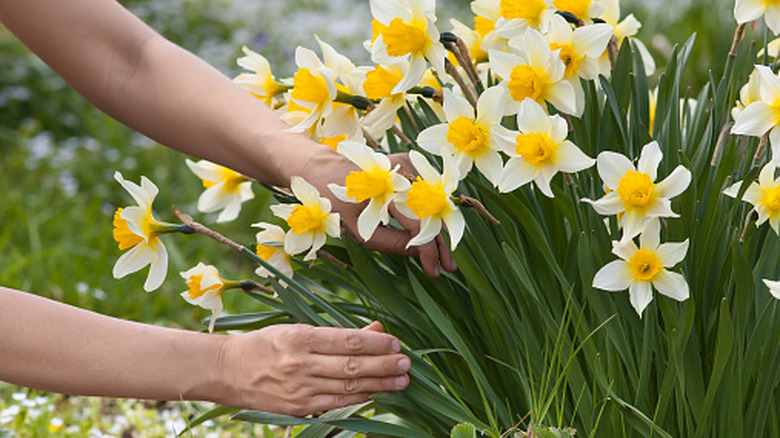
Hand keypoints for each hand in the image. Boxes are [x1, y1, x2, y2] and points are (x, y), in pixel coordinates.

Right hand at [216, 322, 409, 415]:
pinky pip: (336, 402)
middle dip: (383, 364)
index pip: (347, 340)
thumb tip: (376, 329)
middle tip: (406, 363)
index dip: (375, 342)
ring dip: (379, 384)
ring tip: (401, 380)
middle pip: (351, 365)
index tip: (396, 342)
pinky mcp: (298, 407)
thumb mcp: (298, 329)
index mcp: (300, 337)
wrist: (227, 371)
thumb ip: (338, 332)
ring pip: (347, 386)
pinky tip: (377, 393)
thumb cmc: (266, 344)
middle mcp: (300, 363)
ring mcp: (299, 388)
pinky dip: (359, 398)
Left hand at [300, 146, 457, 277]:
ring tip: (444, 255)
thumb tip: (420, 253)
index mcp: (384, 193)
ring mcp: (407, 165)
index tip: (435, 271)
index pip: (417, 225)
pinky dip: (431, 212)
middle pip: (431, 215)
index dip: (429, 251)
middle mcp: (400, 175)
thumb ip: (391, 243)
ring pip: (434, 203)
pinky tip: (434, 231)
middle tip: (448, 267)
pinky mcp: (409, 161)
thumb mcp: (359, 232)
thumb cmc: (339, 206)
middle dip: (441, 244)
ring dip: (439, 230)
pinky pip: (428, 191)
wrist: (327, 172)